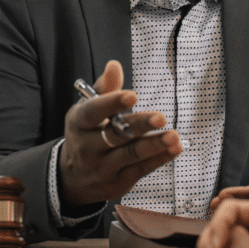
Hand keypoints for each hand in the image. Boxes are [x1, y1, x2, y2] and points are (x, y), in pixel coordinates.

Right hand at [59, 60, 182, 207]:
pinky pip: (141, 169)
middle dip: (139, 126)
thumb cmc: (86, 134)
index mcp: (78, 123)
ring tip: (173, 136)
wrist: (74, 178)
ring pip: (131, 155)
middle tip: (160, 117)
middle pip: (115, 135)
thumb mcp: (87, 110)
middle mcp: (87, 147)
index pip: (93, 112)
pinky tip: (174, 148)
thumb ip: (104, 88)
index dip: (112, 103)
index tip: (132, 95)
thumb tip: (114, 65)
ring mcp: (102, 167)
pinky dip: (160, 158)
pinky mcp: (119, 182)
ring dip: (154, 145)